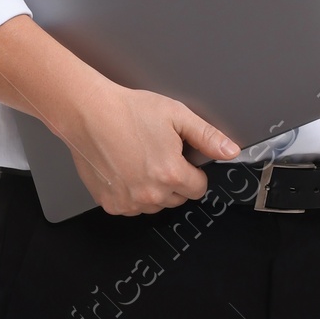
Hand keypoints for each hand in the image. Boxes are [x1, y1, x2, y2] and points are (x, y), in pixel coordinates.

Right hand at [59, 77, 240, 216]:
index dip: (192, 172)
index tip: (181, 160)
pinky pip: (131, 207)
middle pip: (177, 199)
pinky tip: (125, 170)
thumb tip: (230, 151)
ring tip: (139, 161)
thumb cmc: (129, 111)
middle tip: (157, 155)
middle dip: (173, 181)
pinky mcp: (111, 203)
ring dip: (153, 190)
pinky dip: (131, 194)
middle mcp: (151, 193)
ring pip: (154, 205)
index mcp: (172, 174)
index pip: (198, 188)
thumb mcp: (176, 115)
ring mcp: (129, 202)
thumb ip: (207, 136)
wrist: (89, 113)